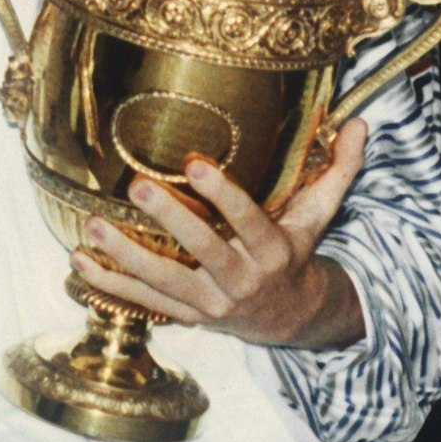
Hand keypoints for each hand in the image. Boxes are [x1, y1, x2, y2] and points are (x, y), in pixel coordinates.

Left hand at [70, 119, 367, 348]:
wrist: (290, 319)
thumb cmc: (297, 252)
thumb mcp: (320, 215)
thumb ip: (339, 169)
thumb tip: (362, 122)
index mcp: (273, 251)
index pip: (248, 220)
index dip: (224, 194)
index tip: (195, 161)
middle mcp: (241, 280)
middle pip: (203, 251)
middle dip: (169, 220)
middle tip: (135, 186)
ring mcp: (210, 304)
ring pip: (164, 283)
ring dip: (125, 257)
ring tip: (93, 227)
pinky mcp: (185, 316)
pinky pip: (143, 302)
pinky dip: (109, 285)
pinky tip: (78, 261)